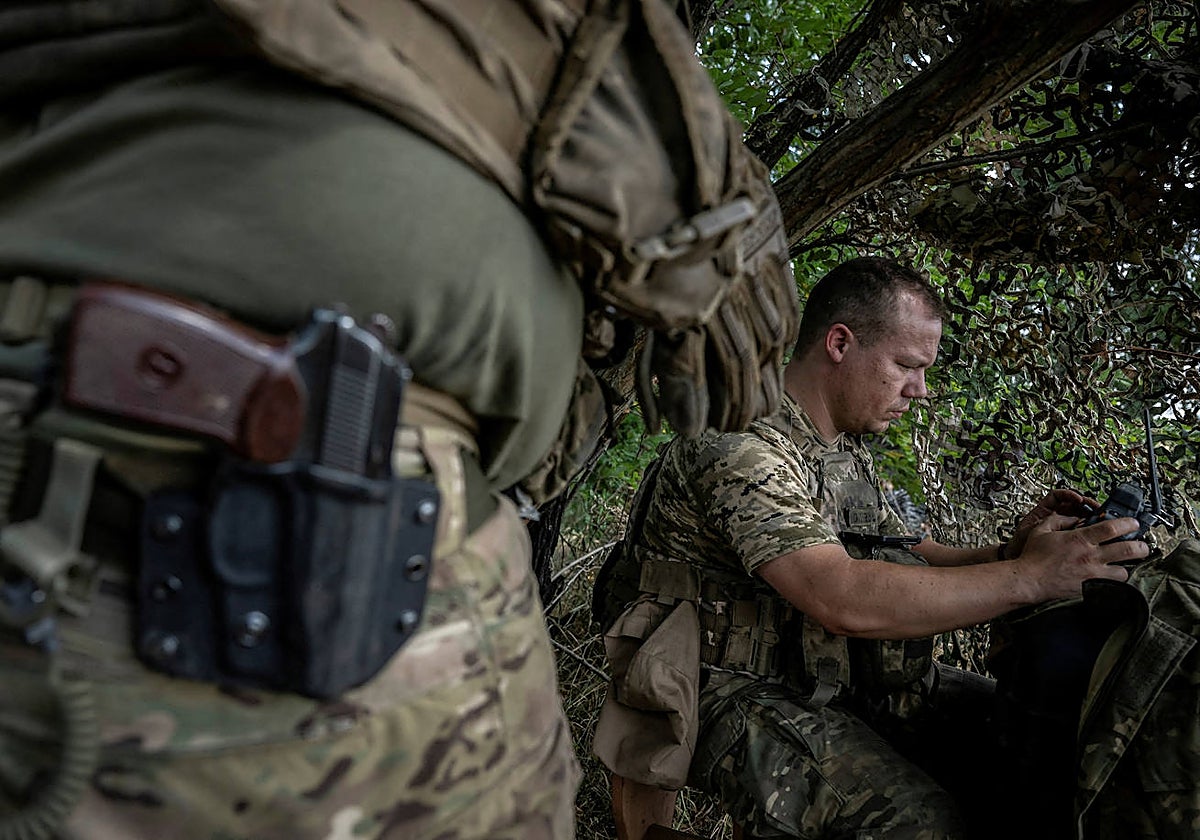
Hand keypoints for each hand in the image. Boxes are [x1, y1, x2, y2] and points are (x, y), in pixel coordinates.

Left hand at [1004, 489, 1098, 557]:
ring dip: (1089, 516)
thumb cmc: (1022, 543)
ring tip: (1098, 518)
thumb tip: (1075, 518)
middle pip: (1074, 505)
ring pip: (1080, 517)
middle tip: (1095, 508)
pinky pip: (1080, 530)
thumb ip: (1053, 521)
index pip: (1060, 496)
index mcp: (1044, 510)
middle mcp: (1054, 517)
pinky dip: (1087, 529)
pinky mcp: (1068, 537)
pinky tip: (1093, 530)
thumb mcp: (1036, 527)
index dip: (1069, 494)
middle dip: (1085, 505)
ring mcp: (1062, 527)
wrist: (1020, 559)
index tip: (1079, 498)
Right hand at [1013, 513, 1148, 601]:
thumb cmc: (1033, 557)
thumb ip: (1059, 520)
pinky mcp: (1090, 589)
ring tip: (1125, 564)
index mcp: (1080, 539)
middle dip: (1141, 546)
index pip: (1113, 528)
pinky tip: (1111, 578)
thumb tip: (1073, 518)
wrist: (1028, 581)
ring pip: (1125, 571)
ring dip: (1127, 567)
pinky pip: (1112, 586)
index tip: (1133, 523)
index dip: (1129, 524)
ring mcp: (1092, 575)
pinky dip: (1115, 582)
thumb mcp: (1042, 530)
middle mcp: (1090, 557)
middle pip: (1128, 550)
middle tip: (1142, 545)